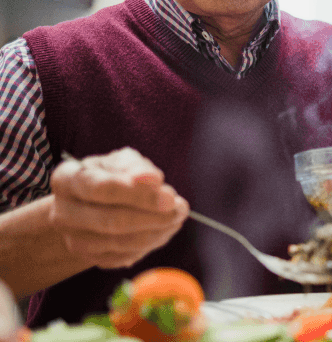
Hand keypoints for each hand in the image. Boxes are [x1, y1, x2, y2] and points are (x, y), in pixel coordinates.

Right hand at [48, 148, 188, 268]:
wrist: (94, 203)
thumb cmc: (112, 175)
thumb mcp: (122, 161)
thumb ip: (136, 167)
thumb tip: (151, 179)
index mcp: (66, 180)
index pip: (101, 190)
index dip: (138, 194)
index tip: (170, 196)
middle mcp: (62, 213)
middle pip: (112, 221)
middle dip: (153, 216)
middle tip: (181, 208)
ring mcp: (75, 240)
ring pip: (122, 242)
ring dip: (158, 231)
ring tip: (177, 216)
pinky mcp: (92, 258)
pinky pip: (126, 256)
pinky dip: (151, 243)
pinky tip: (164, 229)